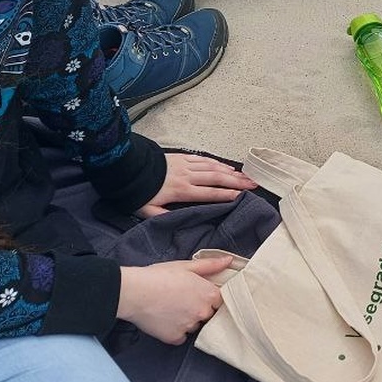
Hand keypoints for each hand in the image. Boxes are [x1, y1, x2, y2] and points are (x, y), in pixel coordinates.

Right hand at [116, 254, 233, 344]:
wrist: (135, 292)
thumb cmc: (159, 276)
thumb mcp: (186, 266)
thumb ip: (210, 265)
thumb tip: (229, 261)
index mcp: (209, 294)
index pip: (219, 301)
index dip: (208, 297)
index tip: (196, 293)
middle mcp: (203, 313)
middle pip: (208, 315)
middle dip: (199, 309)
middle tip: (182, 300)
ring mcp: (189, 327)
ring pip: (194, 326)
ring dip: (187, 320)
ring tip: (171, 308)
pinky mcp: (175, 338)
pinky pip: (181, 337)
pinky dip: (175, 331)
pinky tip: (165, 320)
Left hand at [137, 153, 257, 216]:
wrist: (128, 167)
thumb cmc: (137, 191)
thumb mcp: (146, 210)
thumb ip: (162, 216)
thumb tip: (176, 223)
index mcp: (181, 190)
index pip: (208, 193)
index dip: (225, 194)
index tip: (240, 196)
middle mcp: (187, 176)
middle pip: (216, 178)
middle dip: (236, 181)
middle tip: (253, 184)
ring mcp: (186, 165)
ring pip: (213, 167)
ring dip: (231, 171)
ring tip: (246, 175)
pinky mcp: (182, 158)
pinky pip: (204, 159)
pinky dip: (217, 162)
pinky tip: (226, 166)